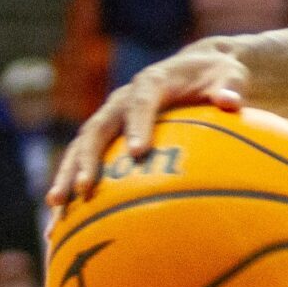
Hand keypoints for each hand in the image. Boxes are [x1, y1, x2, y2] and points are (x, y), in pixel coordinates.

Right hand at [50, 42, 249, 208]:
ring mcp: (111, 117)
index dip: (138, 125)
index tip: (137, 153)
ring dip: (67, 175)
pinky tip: (64, 219)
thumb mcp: (231, 75)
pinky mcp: (108, 135)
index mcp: (152, 82)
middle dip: (88, 158)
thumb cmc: (218, 75)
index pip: (141, 102)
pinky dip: (73, 185)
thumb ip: (231, 86)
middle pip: (98, 128)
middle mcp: (123, 99)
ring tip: (56, 207)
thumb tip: (230, 101)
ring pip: (82, 146)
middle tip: (84, 189)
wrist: (197, 67)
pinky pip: (85, 160)